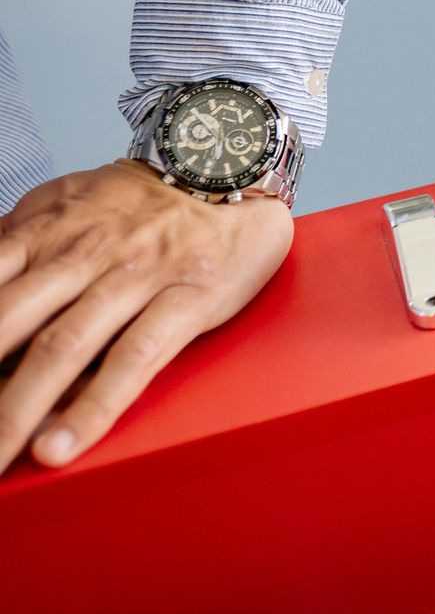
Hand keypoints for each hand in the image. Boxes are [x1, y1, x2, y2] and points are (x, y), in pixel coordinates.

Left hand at [0, 160, 292, 471]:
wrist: (232, 167)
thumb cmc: (145, 198)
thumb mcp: (67, 199)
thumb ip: (16, 238)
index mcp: (47, 232)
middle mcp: (83, 255)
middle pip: (8, 325)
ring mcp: (135, 279)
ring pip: (62, 349)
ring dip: (16, 409)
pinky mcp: (186, 300)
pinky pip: (133, 361)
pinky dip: (93, 407)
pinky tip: (60, 446)